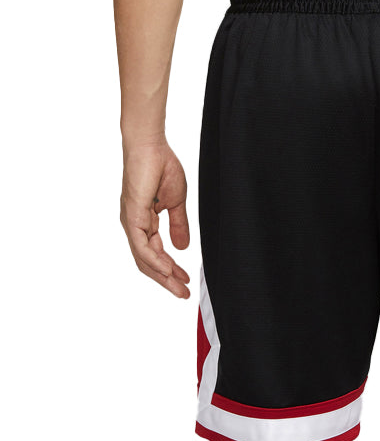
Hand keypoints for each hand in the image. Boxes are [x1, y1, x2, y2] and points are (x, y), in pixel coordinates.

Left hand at [120, 137, 190, 297]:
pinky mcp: (133, 215)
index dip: (171, 270)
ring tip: (178, 287)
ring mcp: (132, 221)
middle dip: (166, 280)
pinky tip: (167, 269)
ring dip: (162, 275)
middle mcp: (134, 225)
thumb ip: (178, 225)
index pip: (155, 254)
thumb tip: (183, 247)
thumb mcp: (176, 203)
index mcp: (144, 222)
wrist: (151, 146)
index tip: (185, 282)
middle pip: (147, 262)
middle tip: (183, 294)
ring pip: (144, 258)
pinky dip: (155, 259)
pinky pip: (142, 245)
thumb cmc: (162, 167)